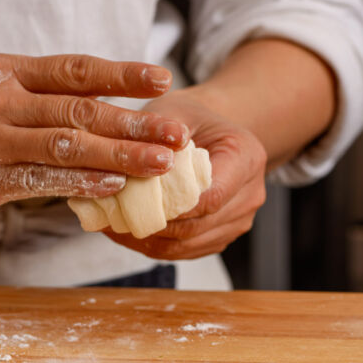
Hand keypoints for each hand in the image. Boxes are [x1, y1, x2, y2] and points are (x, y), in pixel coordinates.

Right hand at [0, 53, 188, 215]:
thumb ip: (40, 92)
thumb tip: (107, 101)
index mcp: (5, 72)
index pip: (74, 70)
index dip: (121, 75)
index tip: (163, 77)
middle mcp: (0, 102)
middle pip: (80, 111)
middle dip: (135, 122)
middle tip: (177, 133)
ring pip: (69, 147)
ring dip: (120, 155)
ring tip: (161, 162)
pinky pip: (43, 180)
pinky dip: (83, 183)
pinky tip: (116, 186)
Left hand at [105, 94, 266, 259]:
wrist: (213, 132)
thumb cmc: (192, 119)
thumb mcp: (175, 112)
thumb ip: (160, 135)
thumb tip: (135, 164)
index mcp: (246, 158)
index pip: (211, 196)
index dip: (171, 207)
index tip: (131, 203)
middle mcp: (251, 194)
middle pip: (199, 225)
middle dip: (153, 224)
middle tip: (112, 216)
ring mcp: (240, 219)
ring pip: (190, 244)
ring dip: (150, 239)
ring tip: (114, 225)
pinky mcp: (224, 235)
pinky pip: (187, 250)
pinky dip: (155, 245)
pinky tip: (129, 230)